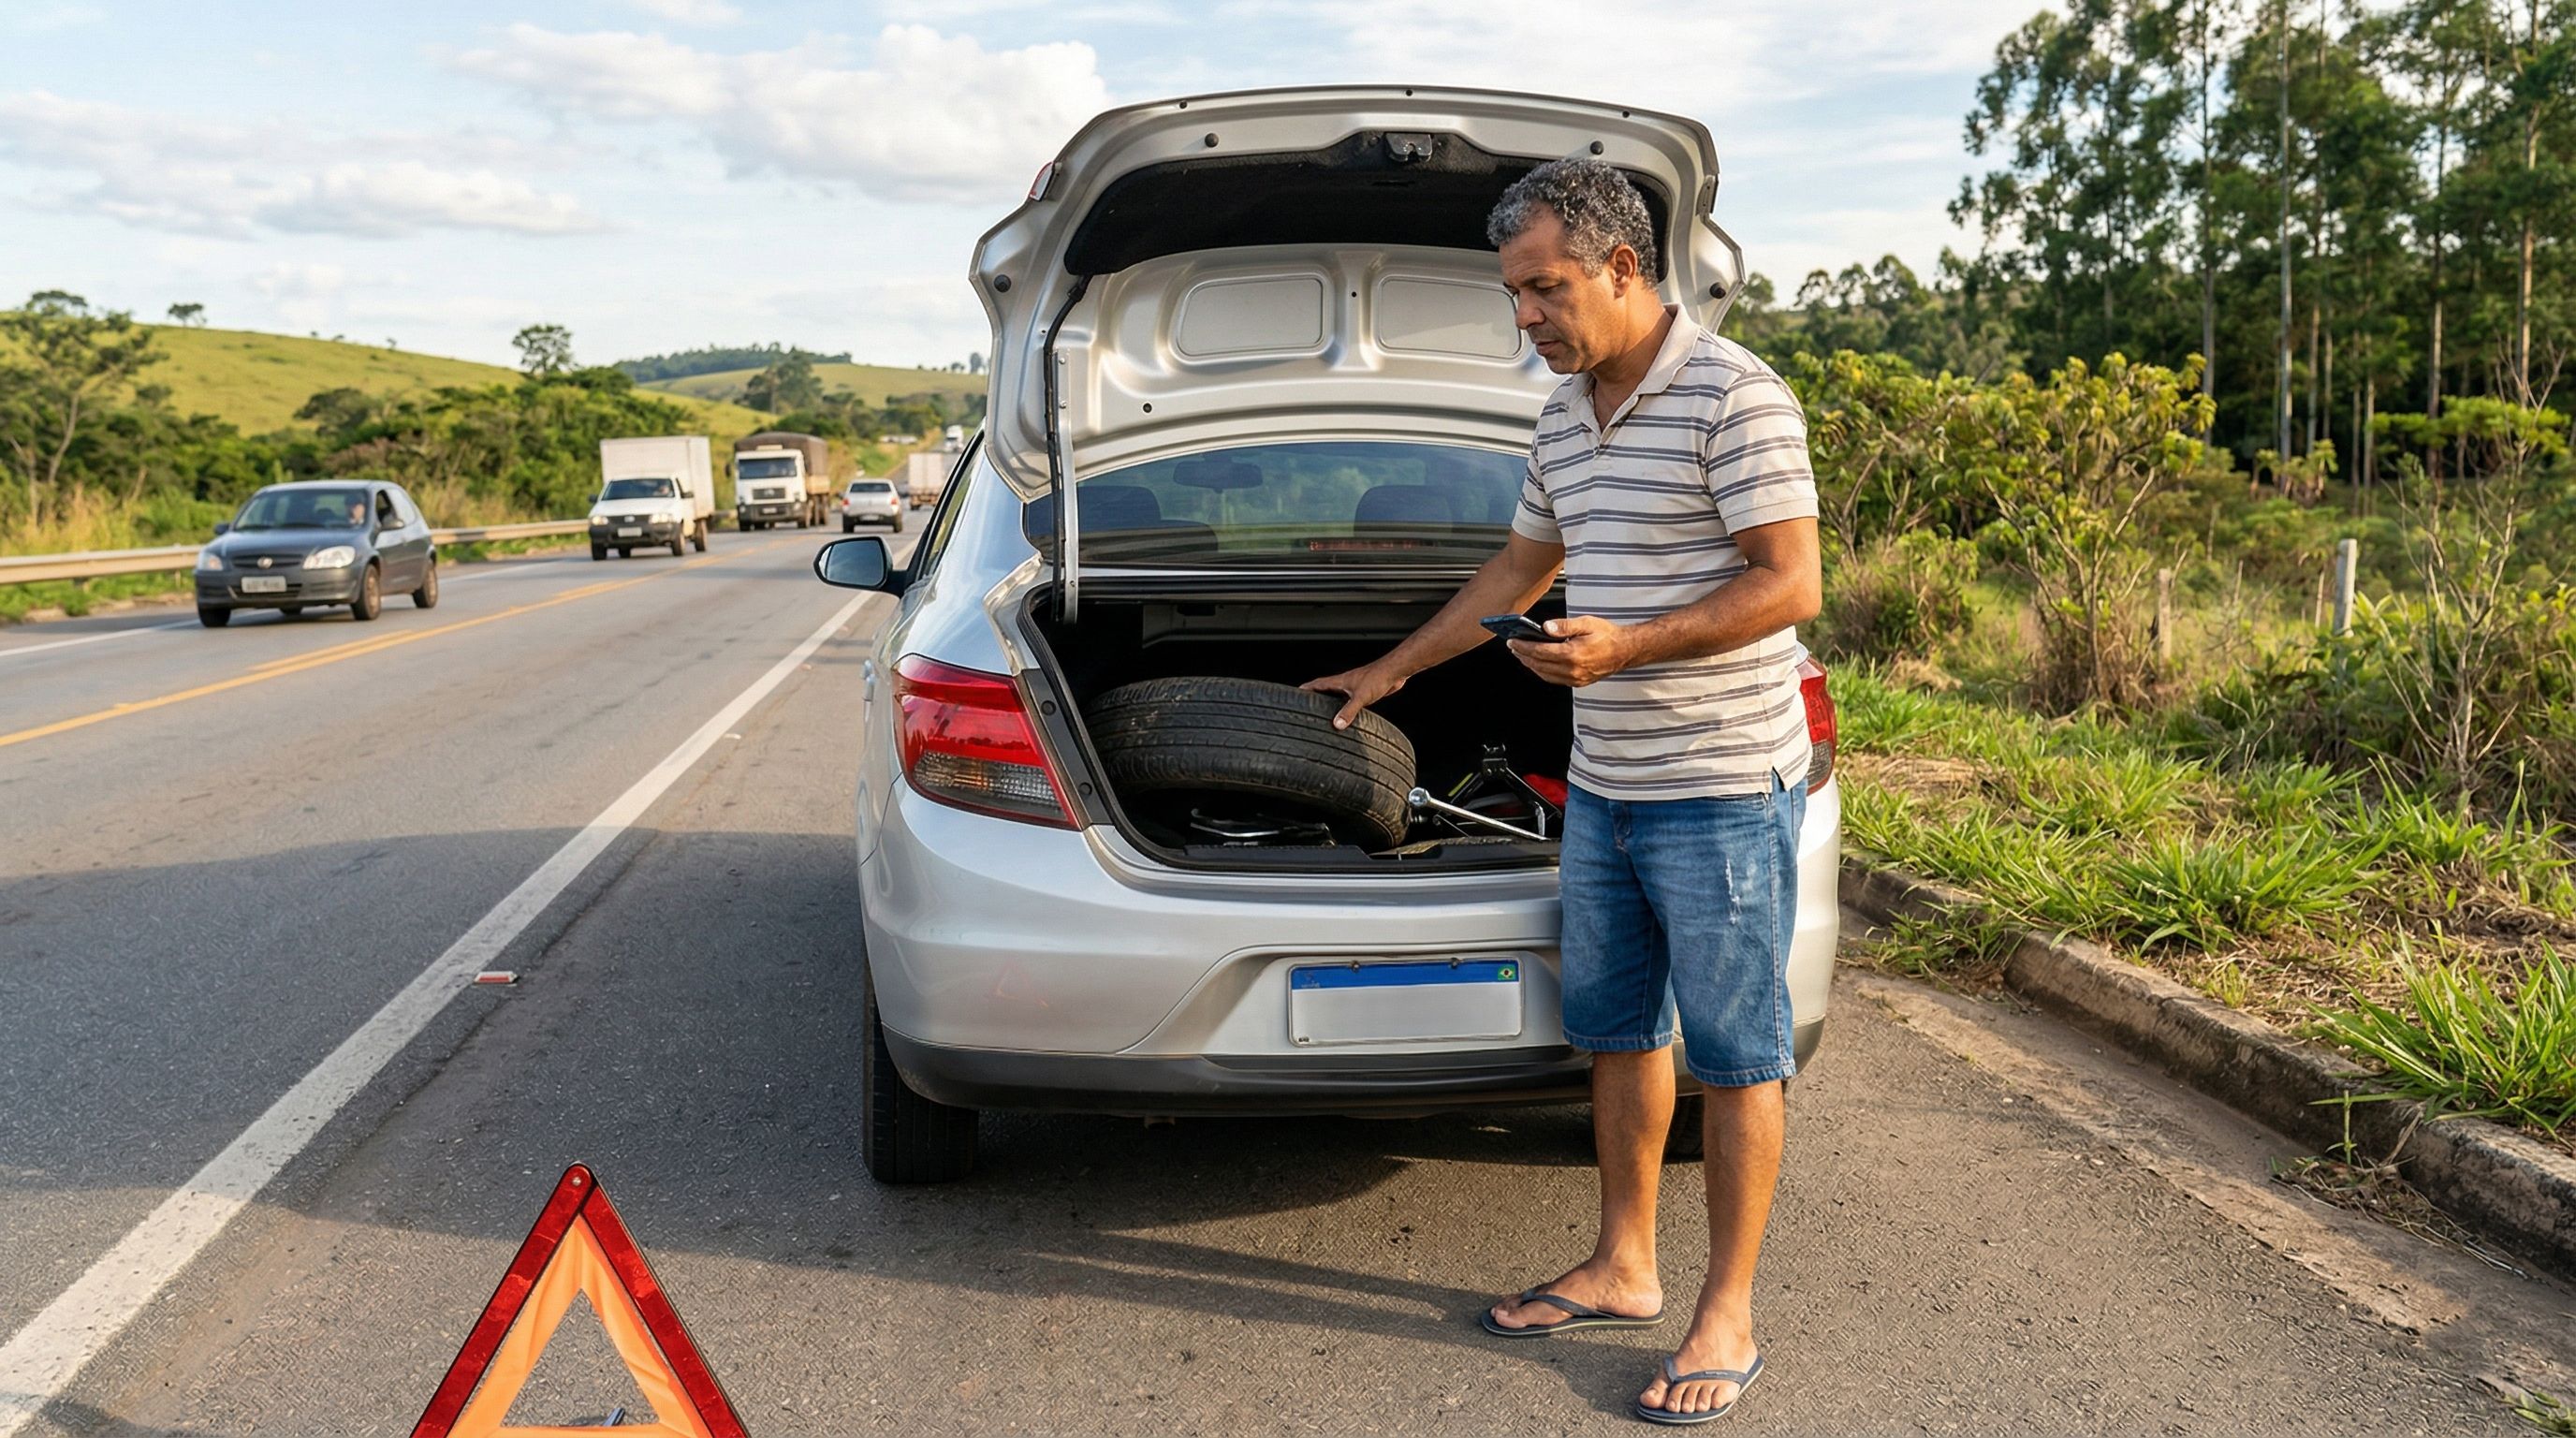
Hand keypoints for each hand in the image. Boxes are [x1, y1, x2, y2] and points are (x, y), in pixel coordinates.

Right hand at [1301, 662, 1406, 729]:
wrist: (1394, 672)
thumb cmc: (1377, 678)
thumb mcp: (1360, 697)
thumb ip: (1348, 711)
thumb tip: (1336, 725)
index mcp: (1339, 682)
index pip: (1317, 684)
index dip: (1306, 689)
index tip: (1295, 693)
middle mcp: (1344, 684)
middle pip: (1325, 690)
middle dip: (1315, 697)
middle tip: (1306, 706)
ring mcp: (1354, 688)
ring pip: (1337, 696)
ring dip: (1329, 703)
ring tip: (1322, 713)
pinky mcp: (1363, 692)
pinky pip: (1349, 701)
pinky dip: (1344, 707)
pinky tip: (1346, 715)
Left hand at [1508, 614, 1632, 686]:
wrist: (1625, 651)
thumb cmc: (1607, 635)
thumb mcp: (1586, 623)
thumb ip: (1564, 626)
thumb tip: (1544, 627)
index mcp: (1572, 654)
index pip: (1540, 651)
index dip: (1523, 646)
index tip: (1512, 641)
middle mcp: (1572, 670)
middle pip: (1539, 664)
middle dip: (1523, 655)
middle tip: (1513, 647)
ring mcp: (1575, 678)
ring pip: (1544, 674)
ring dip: (1531, 664)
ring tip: (1522, 654)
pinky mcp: (1578, 682)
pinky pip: (1554, 679)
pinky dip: (1542, 671)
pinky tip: (1537, 663)